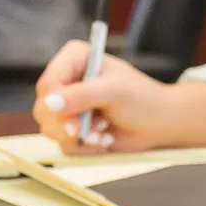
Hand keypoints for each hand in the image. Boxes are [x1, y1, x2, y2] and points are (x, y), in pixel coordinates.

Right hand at [32, 40, 205, 153]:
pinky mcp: (73, 127)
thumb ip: (81, 96)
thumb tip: (48, 103)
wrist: (161, 124)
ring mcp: (69, 105)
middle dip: (67, 126)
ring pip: (50, 128)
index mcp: (76, 58)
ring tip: (103, 132)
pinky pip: (63, 143)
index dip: (55, 106)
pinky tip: (103, 139)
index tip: (74, 123)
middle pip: (43, 108)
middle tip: (85, 133)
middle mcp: (68, 79)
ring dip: (79, 137)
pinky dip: (84, 147)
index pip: (48, 83)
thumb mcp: (114, 92)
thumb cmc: (144, 100)